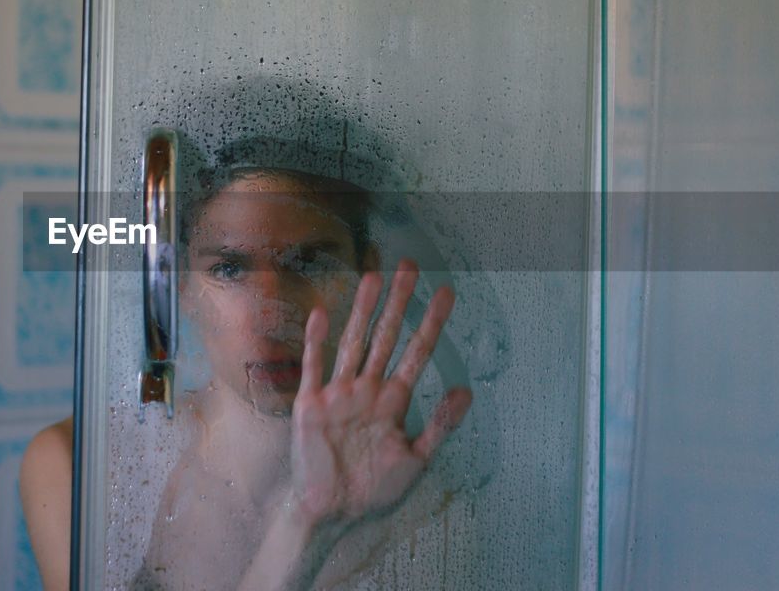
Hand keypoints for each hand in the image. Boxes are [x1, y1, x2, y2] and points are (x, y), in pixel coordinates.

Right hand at [287, 259, 471, 529]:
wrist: (331, 513)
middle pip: (386, 336)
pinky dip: (317, 342)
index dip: (431, 323)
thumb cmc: (373, 491)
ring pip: (353, 343)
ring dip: (362, 310)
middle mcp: (367, 390)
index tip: (446, 293)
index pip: (416, 353)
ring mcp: (339, 394)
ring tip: (372, 277)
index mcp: (393, 401)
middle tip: (410, 265)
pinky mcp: (312, 404)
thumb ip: (439, 425)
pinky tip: (322, 314)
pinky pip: (315, 367)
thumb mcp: (416, 460)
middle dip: (399, 302)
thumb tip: (466, 390)